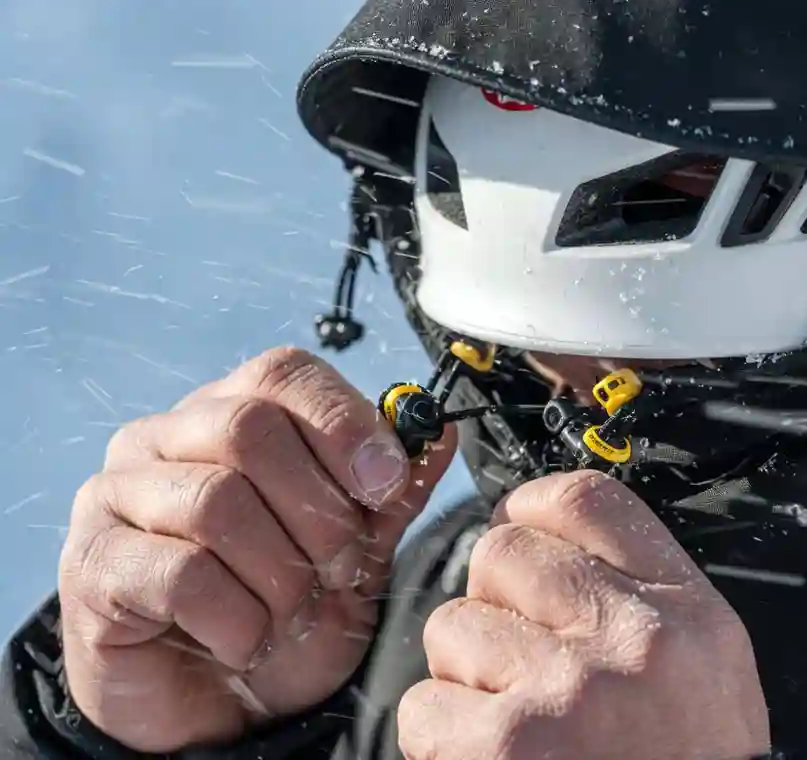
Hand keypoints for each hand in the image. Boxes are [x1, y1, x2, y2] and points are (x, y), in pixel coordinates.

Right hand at [58, 347, 456, 751]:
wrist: (222, 706)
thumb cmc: (285, 612)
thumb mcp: (358, 551)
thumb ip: (392, 492)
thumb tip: (440, 432)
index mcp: (231, 414)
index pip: (284, 373)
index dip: (344, 422)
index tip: (385, 483)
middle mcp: (164, 439)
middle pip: (249, 429)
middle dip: (318, 511)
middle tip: (338, 568)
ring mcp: (118, 497)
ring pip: (216, 501)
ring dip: (279, 573)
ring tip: (290, 610)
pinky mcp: (93, 566)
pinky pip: (180, 574)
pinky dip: (237, 619)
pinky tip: (245, 641)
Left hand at [398, 470, 770, 759]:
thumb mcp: (706, 675)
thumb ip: (640, 601)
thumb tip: (549, 546)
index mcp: (687, 616)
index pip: (588, 501)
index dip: (533, 507)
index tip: (519, 528)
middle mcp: (631, 643)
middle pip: (502, 552)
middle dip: (491, 599)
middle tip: (514, 652)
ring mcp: (566, 695)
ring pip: (453, 628)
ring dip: (465, 676)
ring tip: (512, 721)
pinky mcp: (504, 751)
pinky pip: (425, 708)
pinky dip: (443, 738)